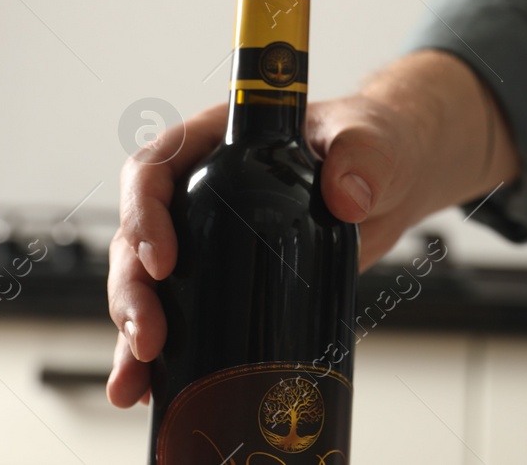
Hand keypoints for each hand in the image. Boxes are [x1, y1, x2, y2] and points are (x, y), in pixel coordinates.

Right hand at [105, 50, 520, 407]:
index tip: (163, 261)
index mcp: (216, 143)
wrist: (393, 181)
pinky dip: (164, 355)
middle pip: (138, 238)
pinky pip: (181, 314)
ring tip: (140, 379)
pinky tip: (156, 387)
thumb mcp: (369, 139)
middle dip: (133, 291)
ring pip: (147, 284)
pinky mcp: (226, 279)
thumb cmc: (371, 142)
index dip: (143, 214)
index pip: (154, 170)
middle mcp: (200, 189)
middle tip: (149, 338)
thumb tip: (346, 196)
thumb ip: (361, 156)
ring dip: (135, 333)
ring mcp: (208, 238)